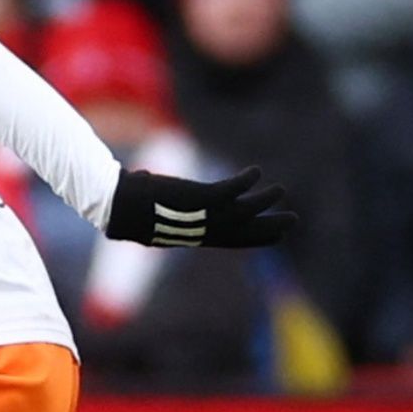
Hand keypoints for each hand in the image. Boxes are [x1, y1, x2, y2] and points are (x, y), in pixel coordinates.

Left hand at [105, 167, 298, 247]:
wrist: (120, 208)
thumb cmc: (129, 214)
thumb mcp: (152, 219)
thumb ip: (164, 214)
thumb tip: (153, 196)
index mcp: (197, 237)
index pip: (234, 240)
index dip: (256, 237)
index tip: (276, 236)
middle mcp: (204, 230)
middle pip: (246, 232)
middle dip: (270, 228)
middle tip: (293, 220)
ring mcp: (204, 215)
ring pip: (245, 212)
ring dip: (265, 202)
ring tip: (281, 190)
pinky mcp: (200, 198)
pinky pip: (232, 190)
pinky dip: (246, 182)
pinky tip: (256, 171)